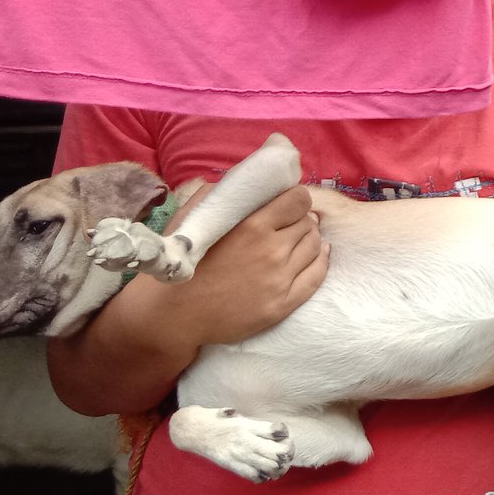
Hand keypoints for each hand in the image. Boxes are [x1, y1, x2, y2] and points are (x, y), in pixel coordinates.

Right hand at [132, 181, 328, 348]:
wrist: (173, 315)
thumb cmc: (181, 263)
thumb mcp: (193, 217)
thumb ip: (221, 194)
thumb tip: (246, 180)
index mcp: (251, 226)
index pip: (298, 200)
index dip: (295, 200)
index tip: (287, 205)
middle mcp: (271, 251)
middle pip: (308, 223)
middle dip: (300, 220)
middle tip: (289, 225)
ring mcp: (279, 280)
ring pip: (315, 246)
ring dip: (309, 239)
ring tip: (296, 240)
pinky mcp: (282, 305)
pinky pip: (317, 276)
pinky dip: (320, 261)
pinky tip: (316, 255)